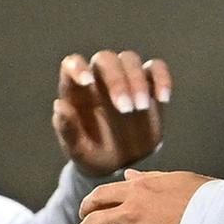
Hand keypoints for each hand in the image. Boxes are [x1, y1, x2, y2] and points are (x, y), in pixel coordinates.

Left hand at [54, 50, 173, 175]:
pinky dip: (161, 78)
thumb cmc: (93, 153)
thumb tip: (60, 106)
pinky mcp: (148, 85)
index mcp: (77, 90)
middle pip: (106, 59)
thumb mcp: (77, 149)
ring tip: (142, 107)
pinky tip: (163, 98)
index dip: (77, 66)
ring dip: (137, 81)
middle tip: (126, 109)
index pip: (72, 64)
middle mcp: (99, 78)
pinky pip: (156, 69)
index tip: (87, 81)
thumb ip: (67, 129)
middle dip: (116, 80)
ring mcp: (125, 79)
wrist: (121, 164)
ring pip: (130, 60)